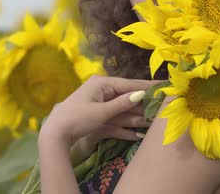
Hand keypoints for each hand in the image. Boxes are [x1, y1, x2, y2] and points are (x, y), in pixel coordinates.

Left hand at [39, 75, 156, 151]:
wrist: (55, 134)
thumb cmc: (77, 118)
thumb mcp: (102, 111)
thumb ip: (123, 103)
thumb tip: (141, 93)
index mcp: (102, 84)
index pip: (130, 84)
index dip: (147, 87)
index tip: (164, 86)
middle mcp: (102, 91)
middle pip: (127, 98)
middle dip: (143, 106)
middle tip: (162, 107)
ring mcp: (99, 104)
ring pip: (122, 111)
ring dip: (136, 119)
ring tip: (152, 123)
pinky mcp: (97, 117)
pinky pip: (114, 121)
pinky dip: (123, 128)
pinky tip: (135, 135)